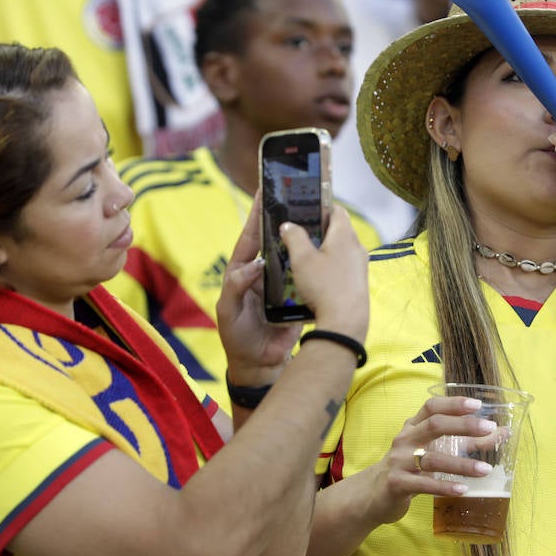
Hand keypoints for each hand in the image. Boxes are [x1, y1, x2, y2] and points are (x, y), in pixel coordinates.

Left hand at [216, 196, 302, 384]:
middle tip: (296, 194)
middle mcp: (265, 272)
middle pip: (275, 240)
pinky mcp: (300, 295)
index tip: (263, 192)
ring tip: (317, 214)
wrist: (259, 363)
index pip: (250, 238)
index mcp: (244, 270)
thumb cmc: (237, 336)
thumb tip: (256, 264)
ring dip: (303, 237)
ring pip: (295, 254)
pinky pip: (309, 276)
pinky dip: (317, 263)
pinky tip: (328, 248)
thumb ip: (236, 287)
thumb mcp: (228, 311)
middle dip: (283, 217)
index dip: (256, 215)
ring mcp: (284, 282)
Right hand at [277, 202, 368, 337]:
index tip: (305, 210)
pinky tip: (316, 277)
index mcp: (345, 234)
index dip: (321, 207)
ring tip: (304, 257)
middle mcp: (357, 247)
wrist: (345, 322)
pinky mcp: (359, 282)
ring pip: (341, 249)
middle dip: (319, 230)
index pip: (337, 209)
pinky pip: (344, 266)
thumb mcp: (301, 259)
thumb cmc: (324, 286)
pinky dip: (331, 265)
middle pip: (338, 229)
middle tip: (299, 235)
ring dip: (324, 250)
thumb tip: (289, 225)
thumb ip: (294, 237)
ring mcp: (361, 265)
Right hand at [359, 396, 495, 525]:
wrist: (373, 495)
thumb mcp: (433, 450)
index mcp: (413, 427)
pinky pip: (423, 484)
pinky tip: (463, 490)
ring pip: (432, 459)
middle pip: (434, 425)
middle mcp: (405, 440)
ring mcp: (399, 462)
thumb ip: (465, 442)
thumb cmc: (409, 468)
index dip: (454, 404)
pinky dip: (444, 486)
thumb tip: (500, 432)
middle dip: (463, 425)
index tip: (477, 405)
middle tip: (489, 428)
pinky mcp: (396, 484)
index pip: (431, 407)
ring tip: (485, 470)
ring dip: (461, 464)